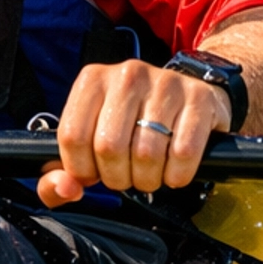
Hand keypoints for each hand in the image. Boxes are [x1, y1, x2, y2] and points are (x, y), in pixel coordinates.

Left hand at [38, 57, 230, 207]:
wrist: (190, 95)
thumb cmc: (134, 121)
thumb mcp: (94, 136)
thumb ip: (63, 170)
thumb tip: (65, 188)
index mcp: (93, 80)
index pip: (73, 136)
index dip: (82, 168)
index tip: (94, 173)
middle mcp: (127, 75)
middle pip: (109, 147)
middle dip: (118, 177)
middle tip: (127, 175)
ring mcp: (165, 83)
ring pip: (146, 154)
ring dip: (148, 179)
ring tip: (150, 172)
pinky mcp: (199, 98)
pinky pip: (183, 154)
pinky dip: (177, 175)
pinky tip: (174, 169)